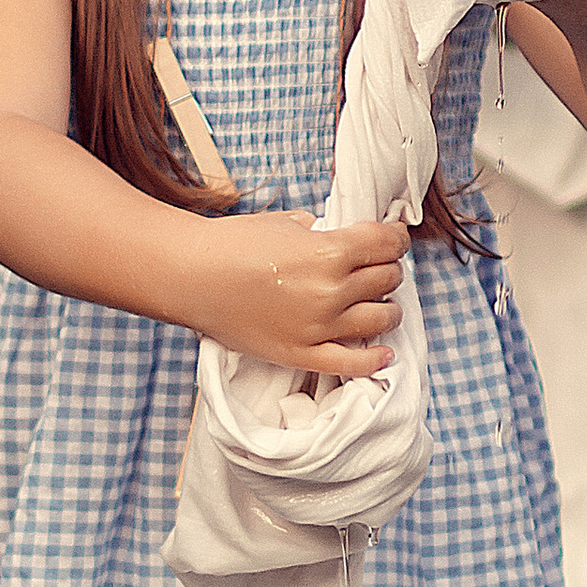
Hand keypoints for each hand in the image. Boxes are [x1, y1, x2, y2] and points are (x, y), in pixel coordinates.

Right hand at [182, 212, 409, 375]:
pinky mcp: (300, 354)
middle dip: (387, 269)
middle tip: (376, 267)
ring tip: (376, 303)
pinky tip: (382, 353)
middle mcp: (331, 291)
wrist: (190, 275)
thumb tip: (347, 242)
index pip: (388, 245)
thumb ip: (323, 233)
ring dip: (386, 308)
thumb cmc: (232, 243)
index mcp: (330, 251)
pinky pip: (352, 363)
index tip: (394, 239)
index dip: (396, 238)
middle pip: (388, 279)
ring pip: (381, 319)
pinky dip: (374, 359)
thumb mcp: (286, 223)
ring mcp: (318, 327)